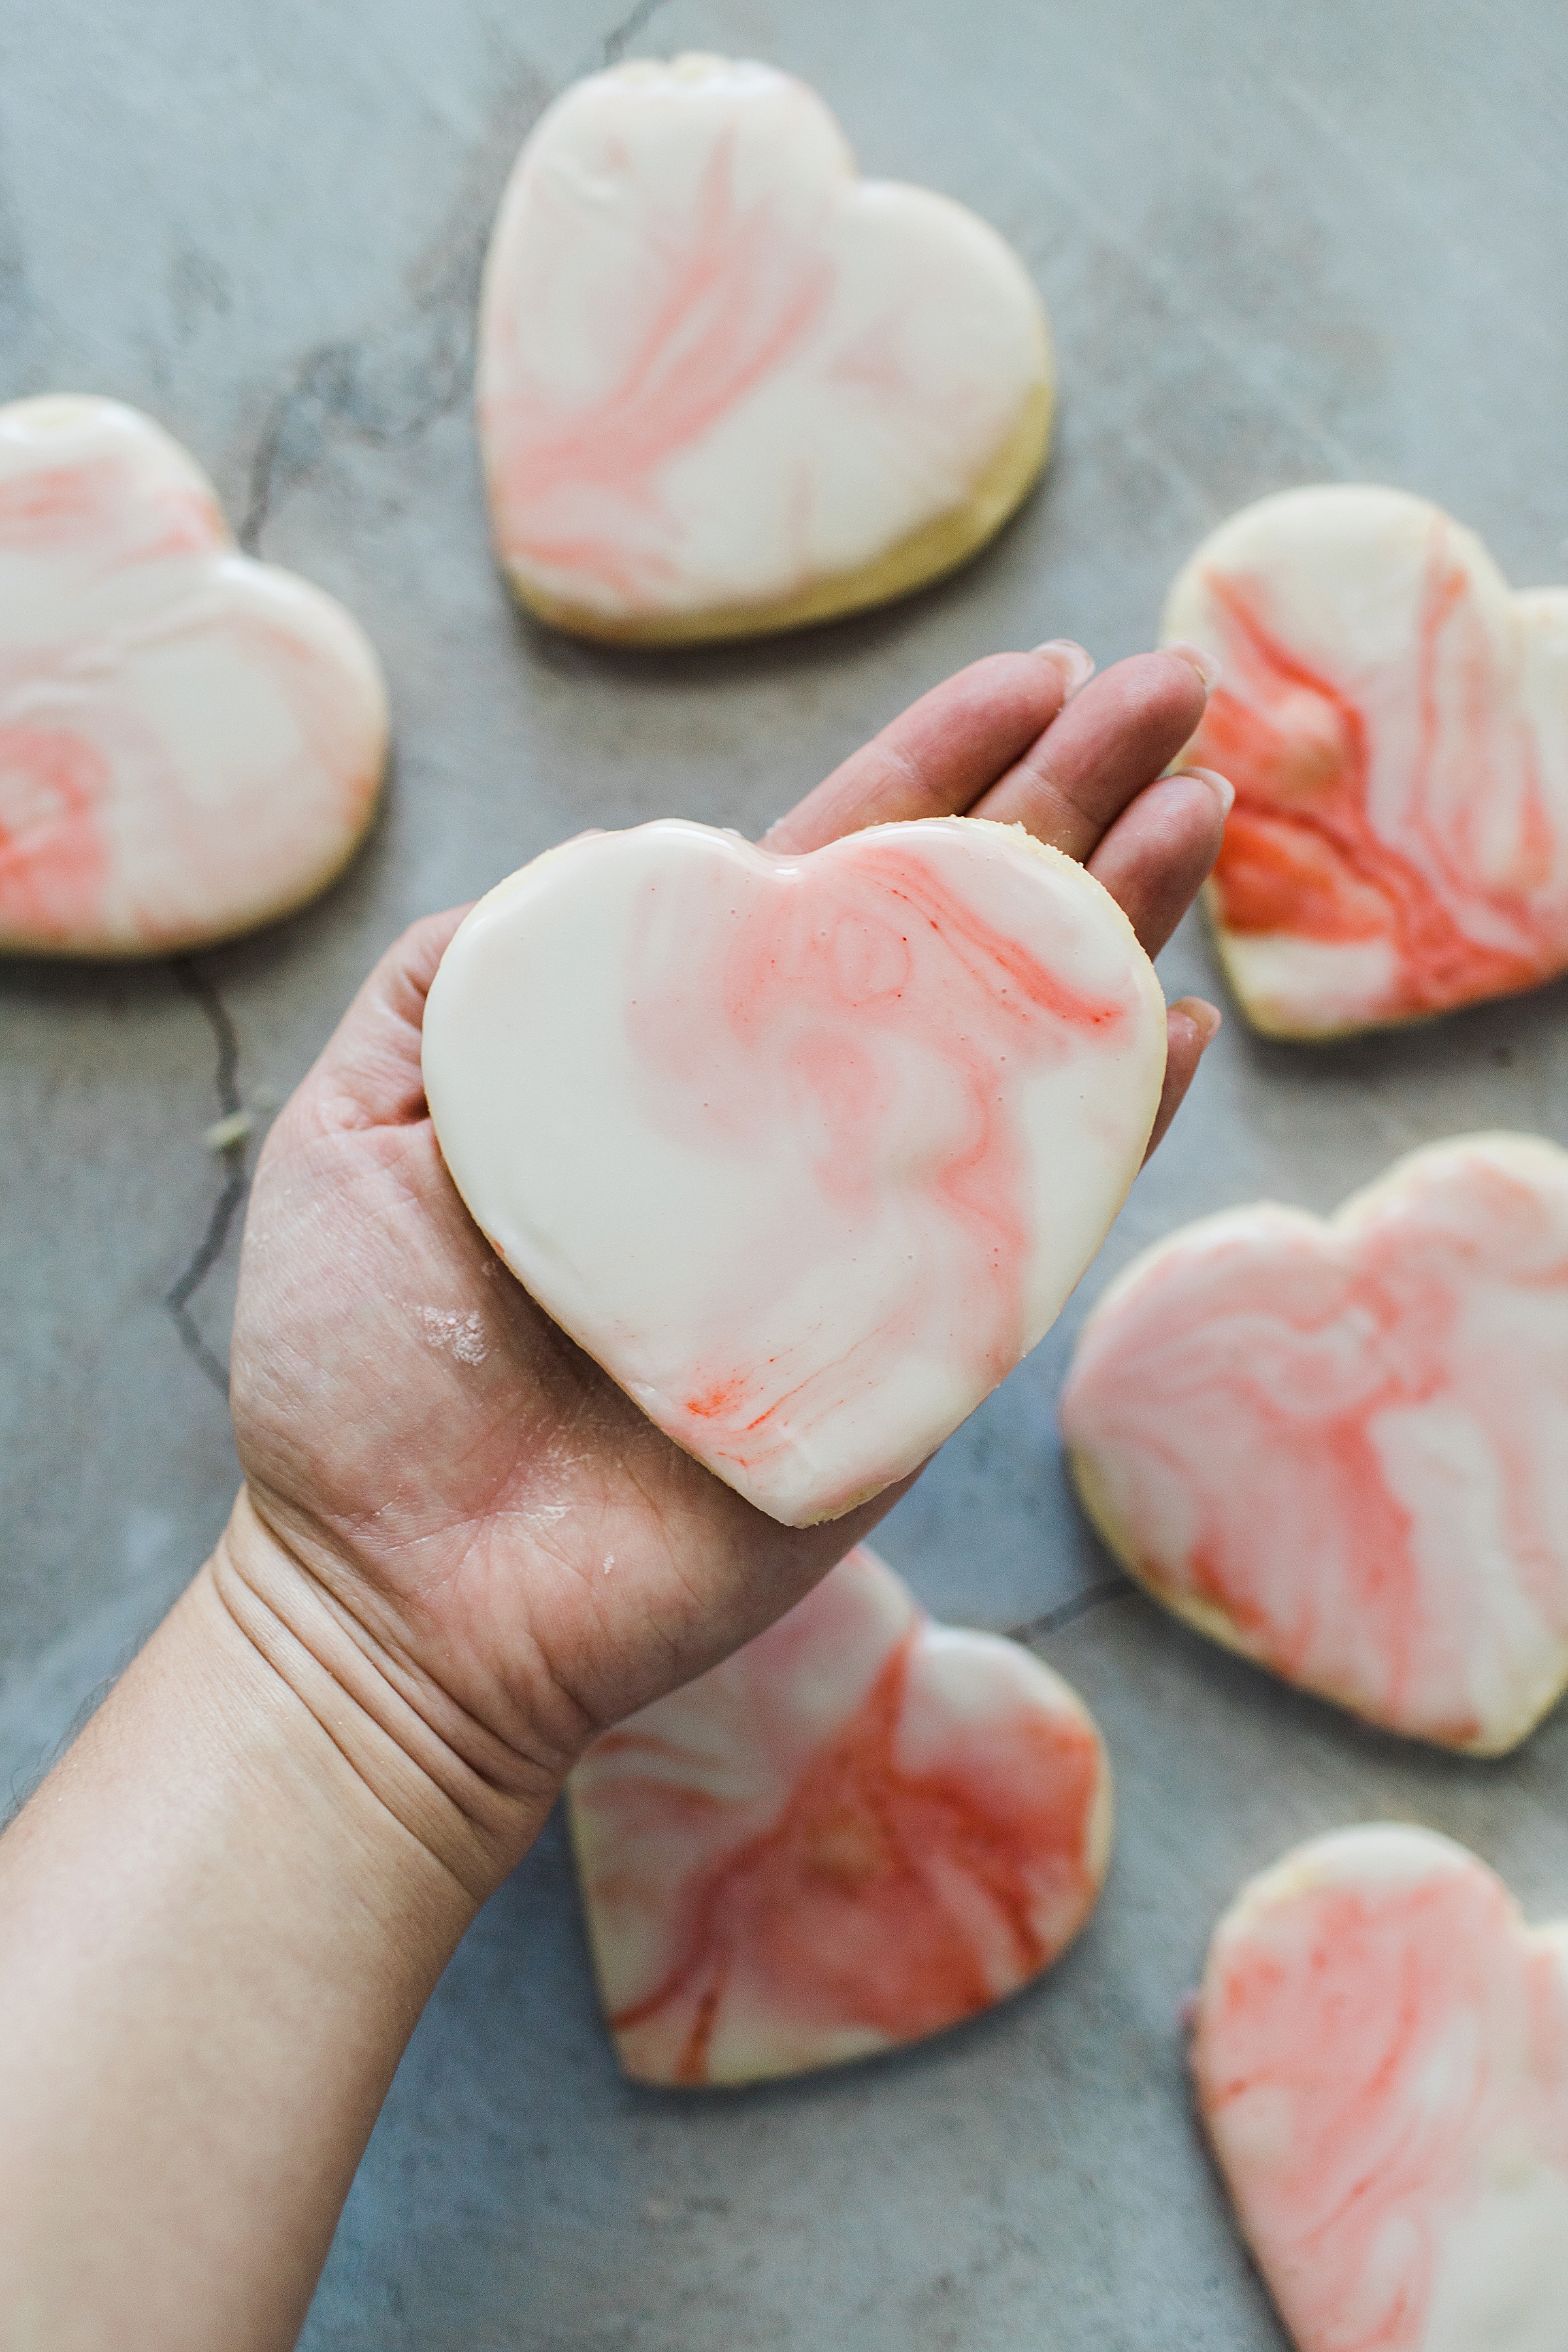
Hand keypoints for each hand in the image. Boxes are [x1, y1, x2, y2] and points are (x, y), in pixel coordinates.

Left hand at [221, 643, 1228, 1889]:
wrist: (394, 1594)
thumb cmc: (358, 1366)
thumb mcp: (359, 1119)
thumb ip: (458, 980)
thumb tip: (602, 862)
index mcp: (677, 1061)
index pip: (828, 882)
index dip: (932, 772)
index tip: (1032, 674)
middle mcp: (791, 1132)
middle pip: (954, 941)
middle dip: (1068, 809)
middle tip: (1174, 690)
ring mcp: (866, 1244)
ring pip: (1020, 1060)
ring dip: (1116, 934)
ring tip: (1202, 811)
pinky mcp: (909, 1368)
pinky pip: (1032, 1236)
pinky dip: (1108, 1136)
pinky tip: (1170, 1029)